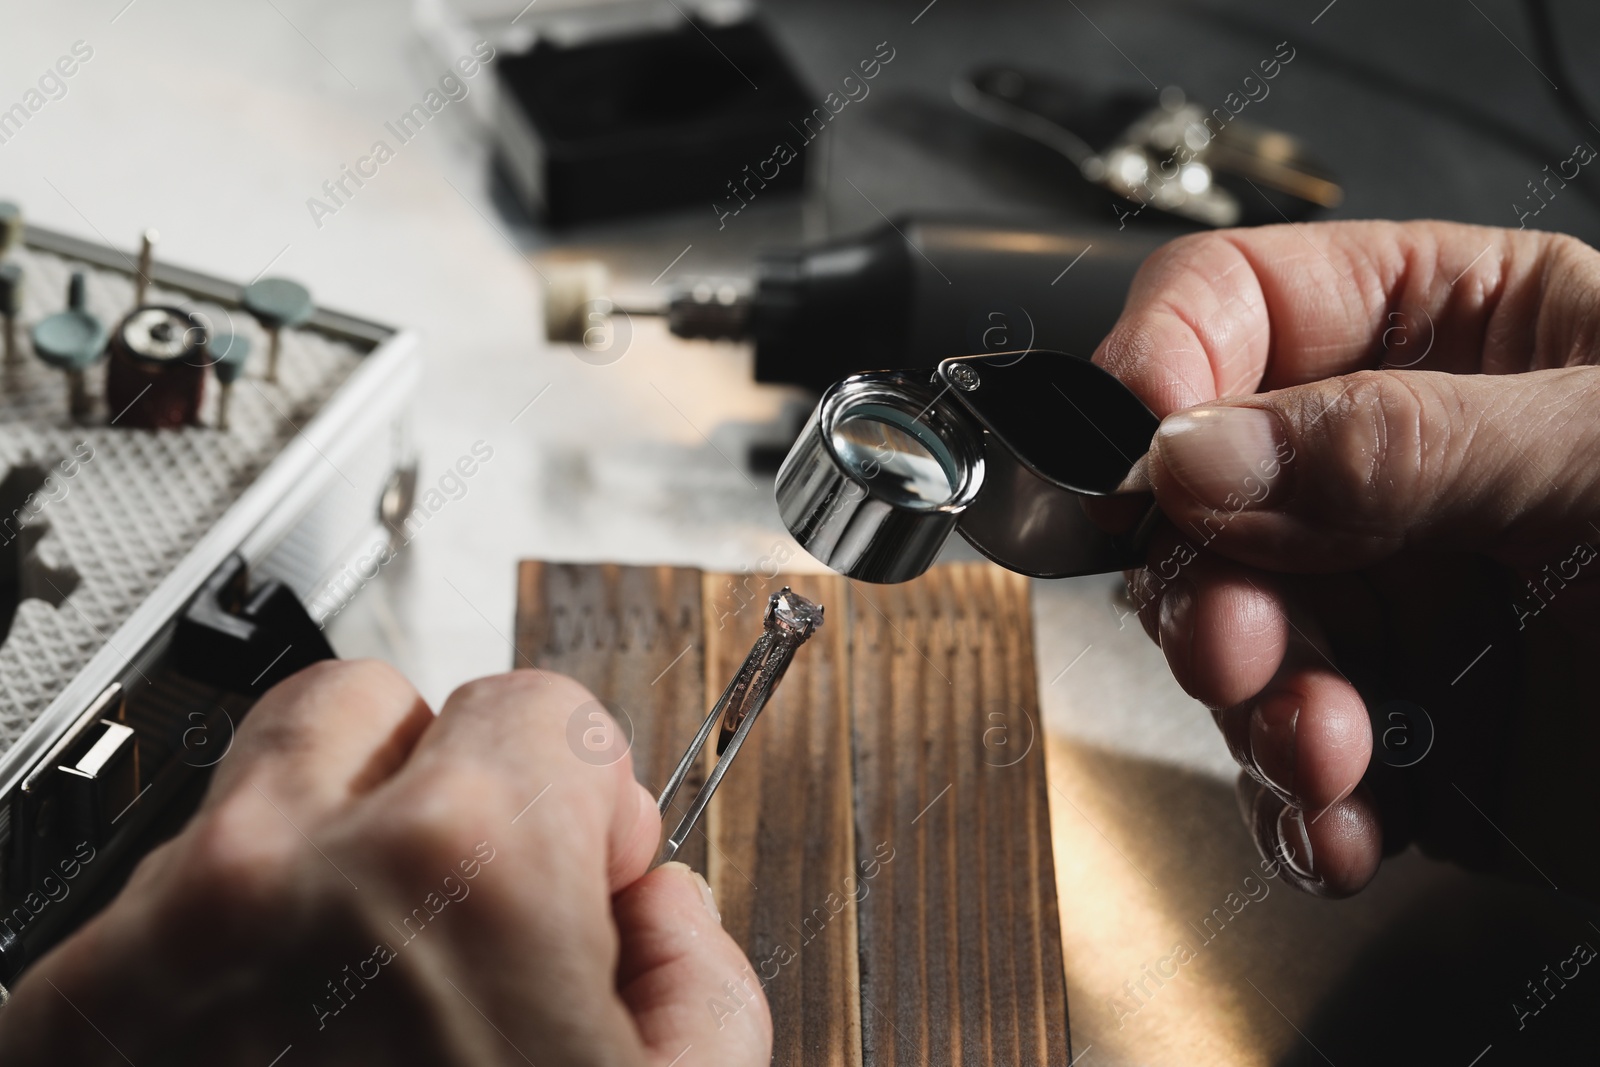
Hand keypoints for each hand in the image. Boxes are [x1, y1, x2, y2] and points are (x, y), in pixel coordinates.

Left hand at [0, 661, 770, 1064]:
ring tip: (369, 997)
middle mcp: (277, 875)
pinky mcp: (56, 1029)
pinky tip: (282, 1060)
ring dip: (321, 864)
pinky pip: (155, 920)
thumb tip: (649, 908)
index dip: (587, 790)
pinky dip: (223, 960)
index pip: (534, 705)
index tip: (583, 855)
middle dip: (435, 774)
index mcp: (459, 871)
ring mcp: (147, 949)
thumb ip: (699, 969)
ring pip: (249, 801)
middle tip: (469, 887)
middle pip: (364, 703)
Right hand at [1096, 221, 1599, 898]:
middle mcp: (1408, 472)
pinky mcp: (1405, 730)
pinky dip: (1297, 807)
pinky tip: (1349, 822)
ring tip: (1330, 751)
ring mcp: (1400, 605)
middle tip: (1237, 640)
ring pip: (1232, 635)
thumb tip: (1196, 452)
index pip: (1251, 301)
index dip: (1170, 359)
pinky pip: (1286, 760)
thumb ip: (1403, 446)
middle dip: (1209, 580)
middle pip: (1205, 490)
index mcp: (1469, 338)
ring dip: (1258, 710)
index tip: (1135, 445)